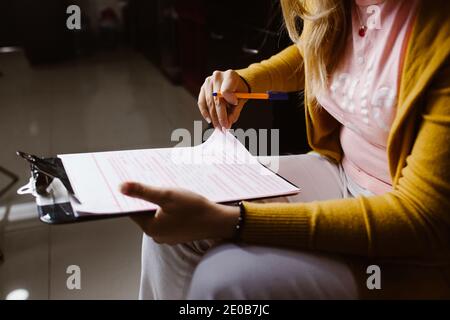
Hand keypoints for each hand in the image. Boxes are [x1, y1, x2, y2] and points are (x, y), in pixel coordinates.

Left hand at [120, 182, 239, 244]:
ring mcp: (168, 236)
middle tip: (151, 183)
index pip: (133, 211)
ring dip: (159, 204)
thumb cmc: (194, 209)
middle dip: (147, 199)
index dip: (132, 196)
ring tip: (166, 191)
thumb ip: (143, 192)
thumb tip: (121, 188)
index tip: (132, 183)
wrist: (218, 221)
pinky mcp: (178, 234)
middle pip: (145, 213)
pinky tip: (177, 201)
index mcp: (151, 228)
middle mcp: (157, 235)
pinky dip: (169, 210)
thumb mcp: (167, 195)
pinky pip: (168, 220)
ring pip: (157, 216)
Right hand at [198, 69, 248, 129]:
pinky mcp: (202, 88)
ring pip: (209, 103)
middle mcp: (217, 76)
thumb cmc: (239, 90)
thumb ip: (235, 111)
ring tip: (219, 127)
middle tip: (224, 127)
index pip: (226, 90)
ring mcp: (208, 82)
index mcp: (230, 75)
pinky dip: (205, 113)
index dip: (229, 100)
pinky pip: (201, 103)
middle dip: (220, 116)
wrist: (234, 82)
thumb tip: (228, 123)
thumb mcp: (242, 99)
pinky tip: (210, 120)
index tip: (234, 106)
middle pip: (217, 99)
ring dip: (214, 117)